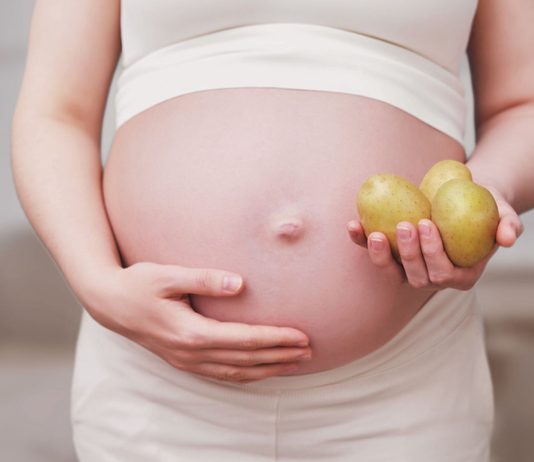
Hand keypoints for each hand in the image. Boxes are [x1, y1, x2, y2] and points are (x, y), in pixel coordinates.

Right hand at [82, 262, 310, 383]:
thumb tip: (239, 284)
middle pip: (245, 359)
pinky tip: (261, 370)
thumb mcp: (167, 275)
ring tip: (295, 363)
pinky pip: (221, 374)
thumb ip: (203, 278)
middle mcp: (190, 352)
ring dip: (268, 369)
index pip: (244, 339)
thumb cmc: (138, 284)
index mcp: (190, 332)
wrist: (110, 303)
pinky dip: (246, 375)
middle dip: (279, 355)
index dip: (275, 339)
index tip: (301, 335)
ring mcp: (186, 361)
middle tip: (309, 350)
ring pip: (236, 372)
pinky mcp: (183, 361)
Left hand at [346, 186, 522, 290]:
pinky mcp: (392, 254)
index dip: (433, 253)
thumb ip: (508, 225)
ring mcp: (410, 268)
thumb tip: (509, 237)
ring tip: (374, 233)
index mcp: (460, 276)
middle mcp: (433, 278)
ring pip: (392, 272)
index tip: (426, 224)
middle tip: (404, 225)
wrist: (462, 198)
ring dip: (379, 256)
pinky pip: (376, 252)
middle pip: (416, 277)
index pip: (445, 273)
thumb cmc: (485, 207)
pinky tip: (353, 225)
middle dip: (408, 254)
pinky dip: (362, 241)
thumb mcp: (503, 213)